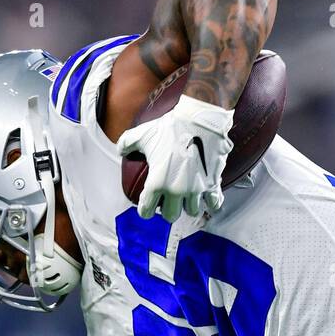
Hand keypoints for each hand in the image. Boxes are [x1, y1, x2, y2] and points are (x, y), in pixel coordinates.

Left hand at [117, 95, 234, 222]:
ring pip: (191, 211)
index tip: (147, 205)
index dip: (145, 209)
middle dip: (168, 209)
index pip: (146, 210)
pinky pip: (213, 203)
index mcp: (157, 182)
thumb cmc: (171, 128)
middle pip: (171, 215)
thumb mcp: (144, 133)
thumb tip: (121, 150)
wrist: (199, 120)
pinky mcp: (212, 184)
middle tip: (168, 200)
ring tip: (187, 196)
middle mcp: (176, 190)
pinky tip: (207, 197)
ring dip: (188, 205)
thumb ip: (127, 143)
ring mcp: (195, 189)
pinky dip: (211, 202)